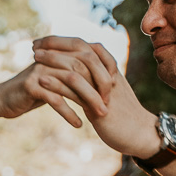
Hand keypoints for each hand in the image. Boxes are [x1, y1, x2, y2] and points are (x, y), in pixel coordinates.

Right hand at [0, 52, 112, 127]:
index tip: (114, 90)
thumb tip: (100, 77)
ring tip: (100, 116)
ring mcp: (40, 70)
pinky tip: (78, 124)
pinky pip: (55, 99)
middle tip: (109, 105)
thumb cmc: (33, 93)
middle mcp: (50, 57)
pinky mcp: (31, 85)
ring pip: (71, 83)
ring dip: (88, 101)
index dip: (103, 72)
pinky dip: (69, 112)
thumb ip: (74, 75)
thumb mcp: (55, 81)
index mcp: (58, 53)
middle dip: (98, 88)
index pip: (88, 57)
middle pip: (82, 68)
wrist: (2, 100)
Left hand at [31, 38, 158, 158]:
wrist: (140, 134)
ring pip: (76, 65)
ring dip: (53, 59)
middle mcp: (108, 73)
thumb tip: (77, 72)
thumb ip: (96, 80)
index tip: (44, 40)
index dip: (62, 40)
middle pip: (80, 49)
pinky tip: (41, 79)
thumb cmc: (123, 115)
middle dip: (55, 44)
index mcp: (110, 67)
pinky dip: (56, 82)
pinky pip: (75, 89)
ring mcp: (104, 88)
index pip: (84, 44)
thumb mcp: (109, 93)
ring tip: (34, 57)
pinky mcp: (99, 105)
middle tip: (34, 44)